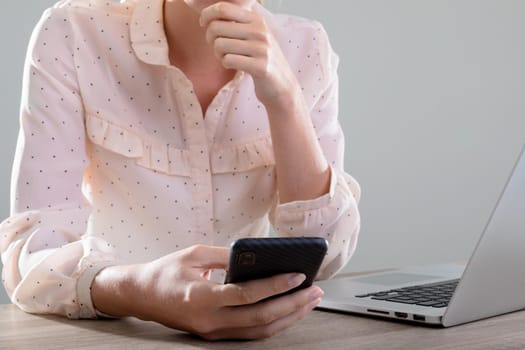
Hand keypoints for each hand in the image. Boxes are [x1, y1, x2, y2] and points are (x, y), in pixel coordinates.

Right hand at [92, 245, 323, 339]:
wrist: (142, 296)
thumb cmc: (166, 271)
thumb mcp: (194, 254)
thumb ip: (228, 256)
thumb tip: (259, 256)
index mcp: (201, 296)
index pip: (245, 295)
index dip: (274, 286)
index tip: (298, 275)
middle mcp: (208, 320)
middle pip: (260, 318)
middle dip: (292, 305)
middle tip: (315, 290)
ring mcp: (212, 332)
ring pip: (259, 331)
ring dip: (288, 317)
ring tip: (309, 301)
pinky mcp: (215, 335)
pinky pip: (250, 334)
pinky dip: (273, 324)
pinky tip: (289, 311)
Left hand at [200, 2, 300, 107]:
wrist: (282, 84)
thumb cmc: (261, 59)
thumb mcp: (254, 35)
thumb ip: (236, 23)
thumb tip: (209, 15)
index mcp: (257, 19)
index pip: (223, 8)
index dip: (207, 14)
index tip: (203, 23)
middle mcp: (260, 31)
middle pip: (216, 27)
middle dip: (210, 39)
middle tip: (217, 47)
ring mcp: (262, 49)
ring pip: (219, 45)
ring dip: (218, 54)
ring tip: (227, 58)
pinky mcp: (261, 67)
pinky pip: (228, 60)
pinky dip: (225, 64)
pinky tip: (234, 66)